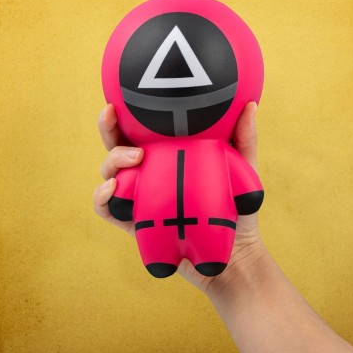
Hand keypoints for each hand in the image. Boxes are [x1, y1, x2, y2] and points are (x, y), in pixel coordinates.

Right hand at [93, 102, 266, 296]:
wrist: (235, 254)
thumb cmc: (238, 210)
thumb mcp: (244, 171)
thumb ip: (244, 140)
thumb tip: (250, 105)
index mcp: (168, 157)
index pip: (140, 132)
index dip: (125, 113)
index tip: (121, 98)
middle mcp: (149, 174)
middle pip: (116, 147)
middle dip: (107, 128)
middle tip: (112, 115)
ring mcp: (140, 198)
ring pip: (109, 173)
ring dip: (112, 161)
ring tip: (136, 159)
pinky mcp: (135, 223)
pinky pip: (107, 208)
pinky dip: (102, 197)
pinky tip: (115, 188)